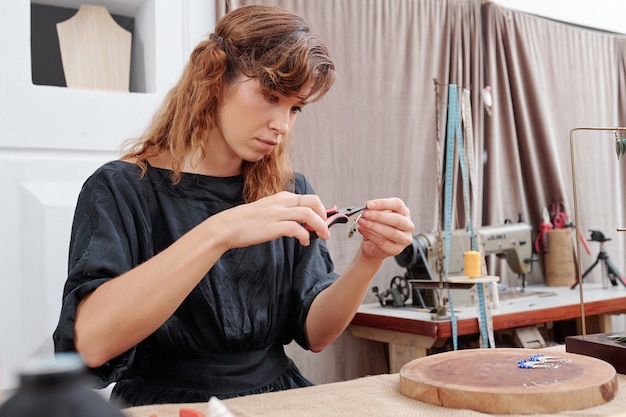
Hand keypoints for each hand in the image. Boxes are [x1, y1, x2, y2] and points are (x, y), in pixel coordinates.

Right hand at [212, 191, 330, 248]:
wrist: (227, 226)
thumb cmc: (247, 221)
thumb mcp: (268, 210)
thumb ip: (284, 212)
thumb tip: (300, 222)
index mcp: (281, 197)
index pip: (310, 199)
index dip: (321, 210)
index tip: (323, 221)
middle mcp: (282, 202)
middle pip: (313, 202)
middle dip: (324, 216)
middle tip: (325, 229)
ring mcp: (277, 213)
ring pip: (308, 214)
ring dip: (320, 226)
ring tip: (322, 236)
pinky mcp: (273, 226)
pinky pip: (297, 229)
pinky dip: (305, 236)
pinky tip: (304, 242)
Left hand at [355, 198, 413, 260]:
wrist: (373, 246)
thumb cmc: (376, 227)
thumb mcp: (375, 215)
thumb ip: (374, 210)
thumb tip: (367, 207)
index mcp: (404, 212)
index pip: (397, 204)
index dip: (382, 203)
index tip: (368, 205)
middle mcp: (408, 225)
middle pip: (397, 219)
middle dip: (378, 216)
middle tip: (365, 214)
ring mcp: (405, 239)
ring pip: (391, 232)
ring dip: (374, 226)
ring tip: (362, 222)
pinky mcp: (397, 250)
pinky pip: (383, 243)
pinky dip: (370, 235)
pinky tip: (362, 230)